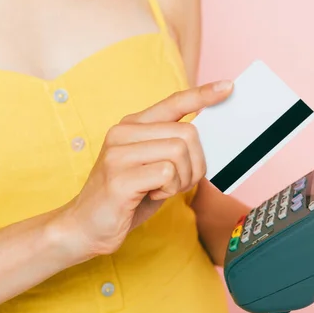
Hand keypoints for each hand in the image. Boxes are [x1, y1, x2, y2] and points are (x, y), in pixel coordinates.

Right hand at [55, 80, 233, 259]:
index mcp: (133, 126)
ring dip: (182, 179)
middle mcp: (123, 132)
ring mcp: (118, 153)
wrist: (85, 226)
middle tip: (179, 182)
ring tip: (162, 189)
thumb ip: (173, 148)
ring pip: (180, 152)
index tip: (228, 86)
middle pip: (187, 133)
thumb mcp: (153, 166)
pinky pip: (167, 174)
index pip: (173, 102)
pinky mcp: (119, 177)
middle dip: (196, 164)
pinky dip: (169, 190)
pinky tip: (151, 195)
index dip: (202, 94)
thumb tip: (207, 139)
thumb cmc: (127, 197)